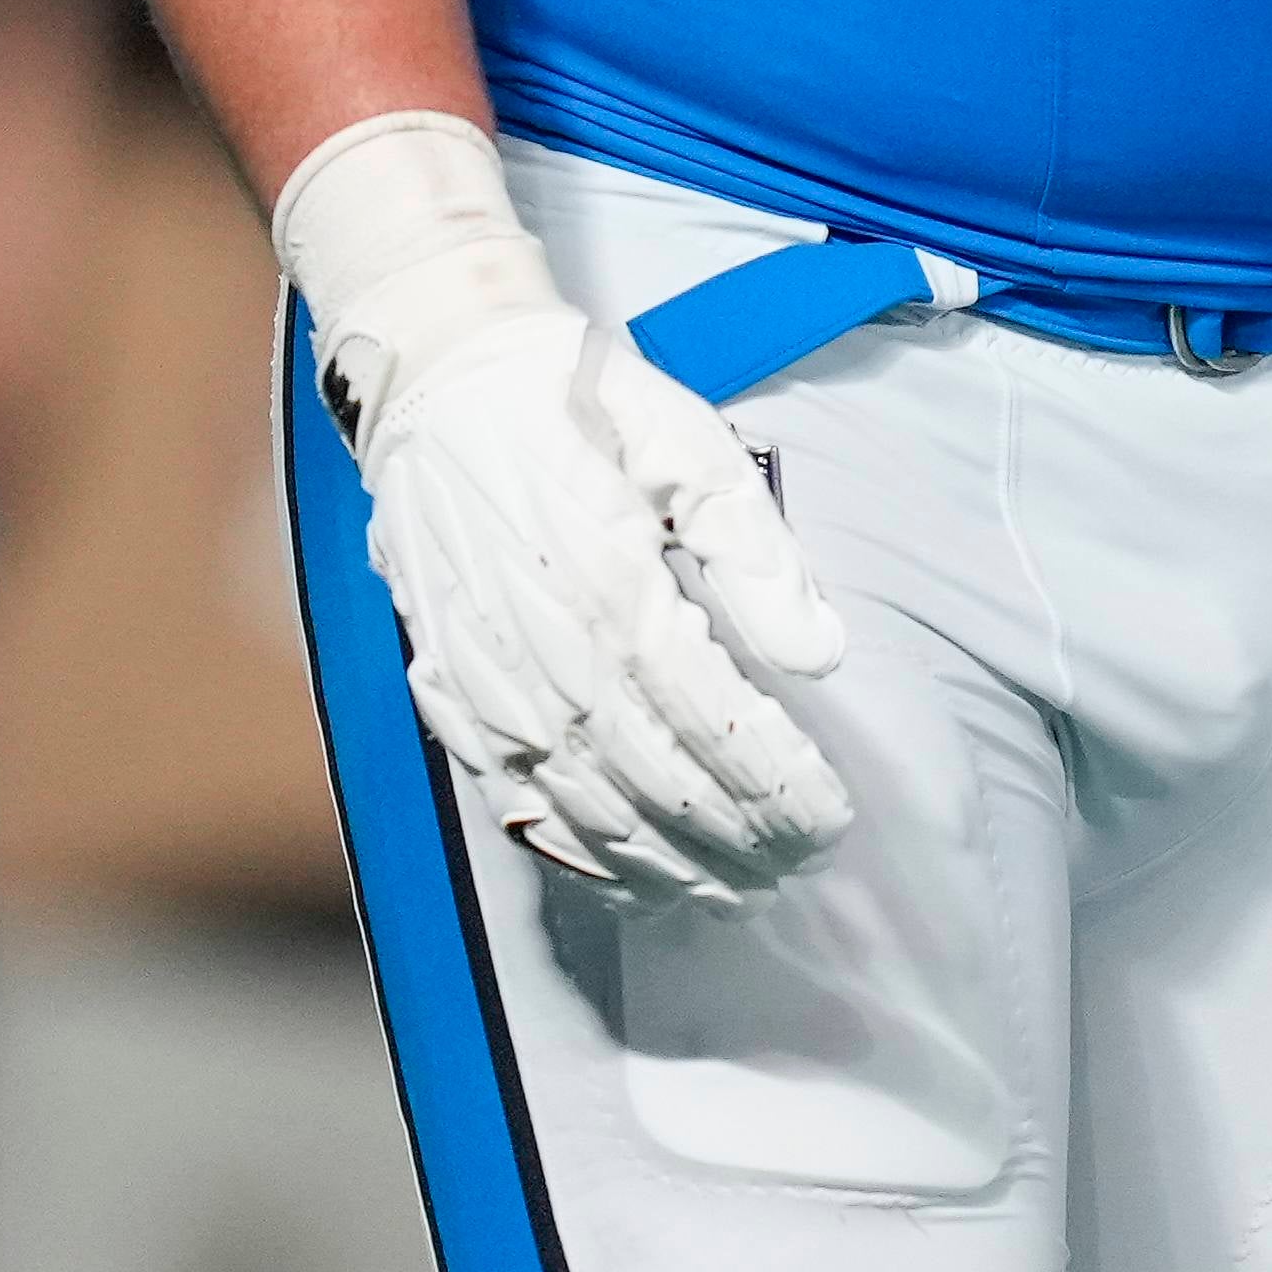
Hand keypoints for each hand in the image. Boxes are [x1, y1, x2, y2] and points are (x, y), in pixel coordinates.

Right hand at [276, 114, 855, 902]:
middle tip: (802, 864)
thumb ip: (757, 555)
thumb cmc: (580, 406)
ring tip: (736, 891)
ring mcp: (485, 683)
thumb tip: (822, 655)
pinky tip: (632, 883)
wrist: (439, 380)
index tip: (832, 816)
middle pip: (657, 781)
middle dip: (737, 836)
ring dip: (668, 864)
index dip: (776, 783)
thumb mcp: (691, 445)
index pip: (714, 722)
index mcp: (609, 584)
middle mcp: (542, 651)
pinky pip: (514, 803)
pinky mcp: (448, 695)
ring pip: (587, 810)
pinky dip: (579, 856)